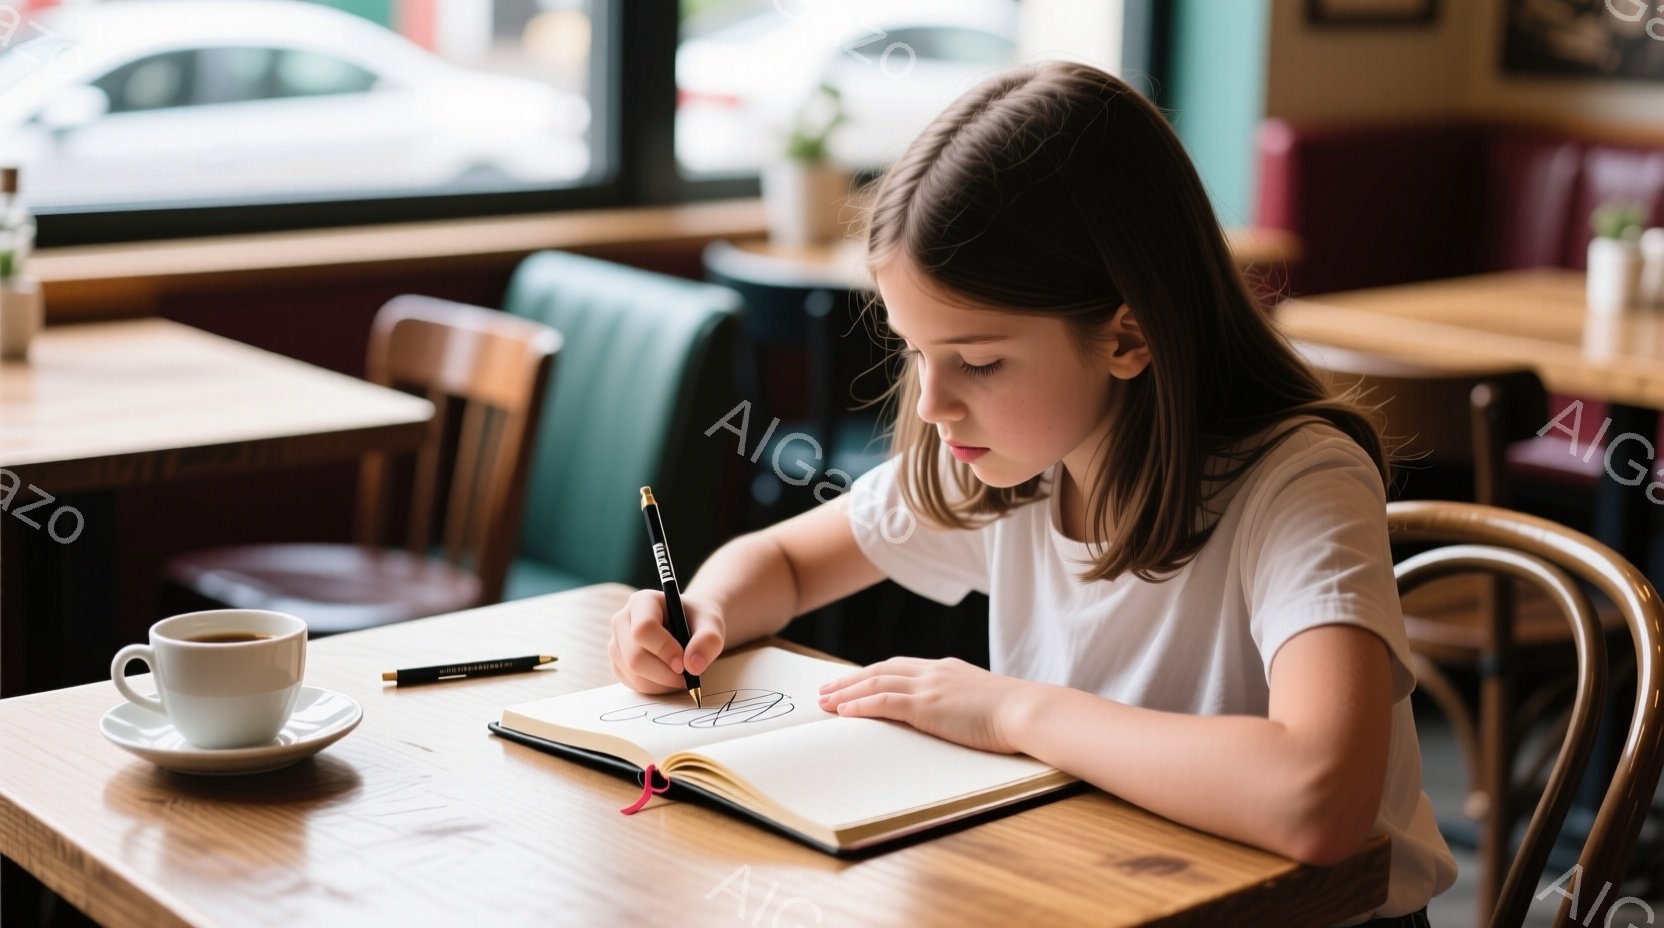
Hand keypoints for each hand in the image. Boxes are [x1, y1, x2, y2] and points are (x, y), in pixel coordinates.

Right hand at [607, 589, 725, 694]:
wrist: (688, 627)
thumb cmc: (697, 621)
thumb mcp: (712, 624)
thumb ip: (708, 639)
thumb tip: (693, 666)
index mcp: (642, 602)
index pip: (643, 628)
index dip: (664, 649)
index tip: (683, 664)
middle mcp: (622, 620)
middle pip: (634, 656)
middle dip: (664, 673)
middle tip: (687, 677)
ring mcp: (616, 644)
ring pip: (633, 675)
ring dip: (662, 683)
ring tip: (682, 675)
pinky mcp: (618, 664)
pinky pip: (633, 685)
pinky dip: (656, 688)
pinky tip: (670, 678)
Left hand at [816, 657, 1038, 754]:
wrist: (1028, 710)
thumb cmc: (1016, 713)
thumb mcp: (985, 702)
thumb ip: (967, 703)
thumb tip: (961, 717)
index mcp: (946, 670)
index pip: (899, 667)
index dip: (872, 674)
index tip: (853, 681)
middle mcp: (933, 672)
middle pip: (880, 670)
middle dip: (849, 680)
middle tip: (825, 690)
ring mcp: (929, 687)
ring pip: (875, 684)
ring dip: (846, 692)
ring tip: (823, 702)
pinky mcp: (928, 706)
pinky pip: (884, 702)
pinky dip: (860, 705)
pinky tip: (843, 712)